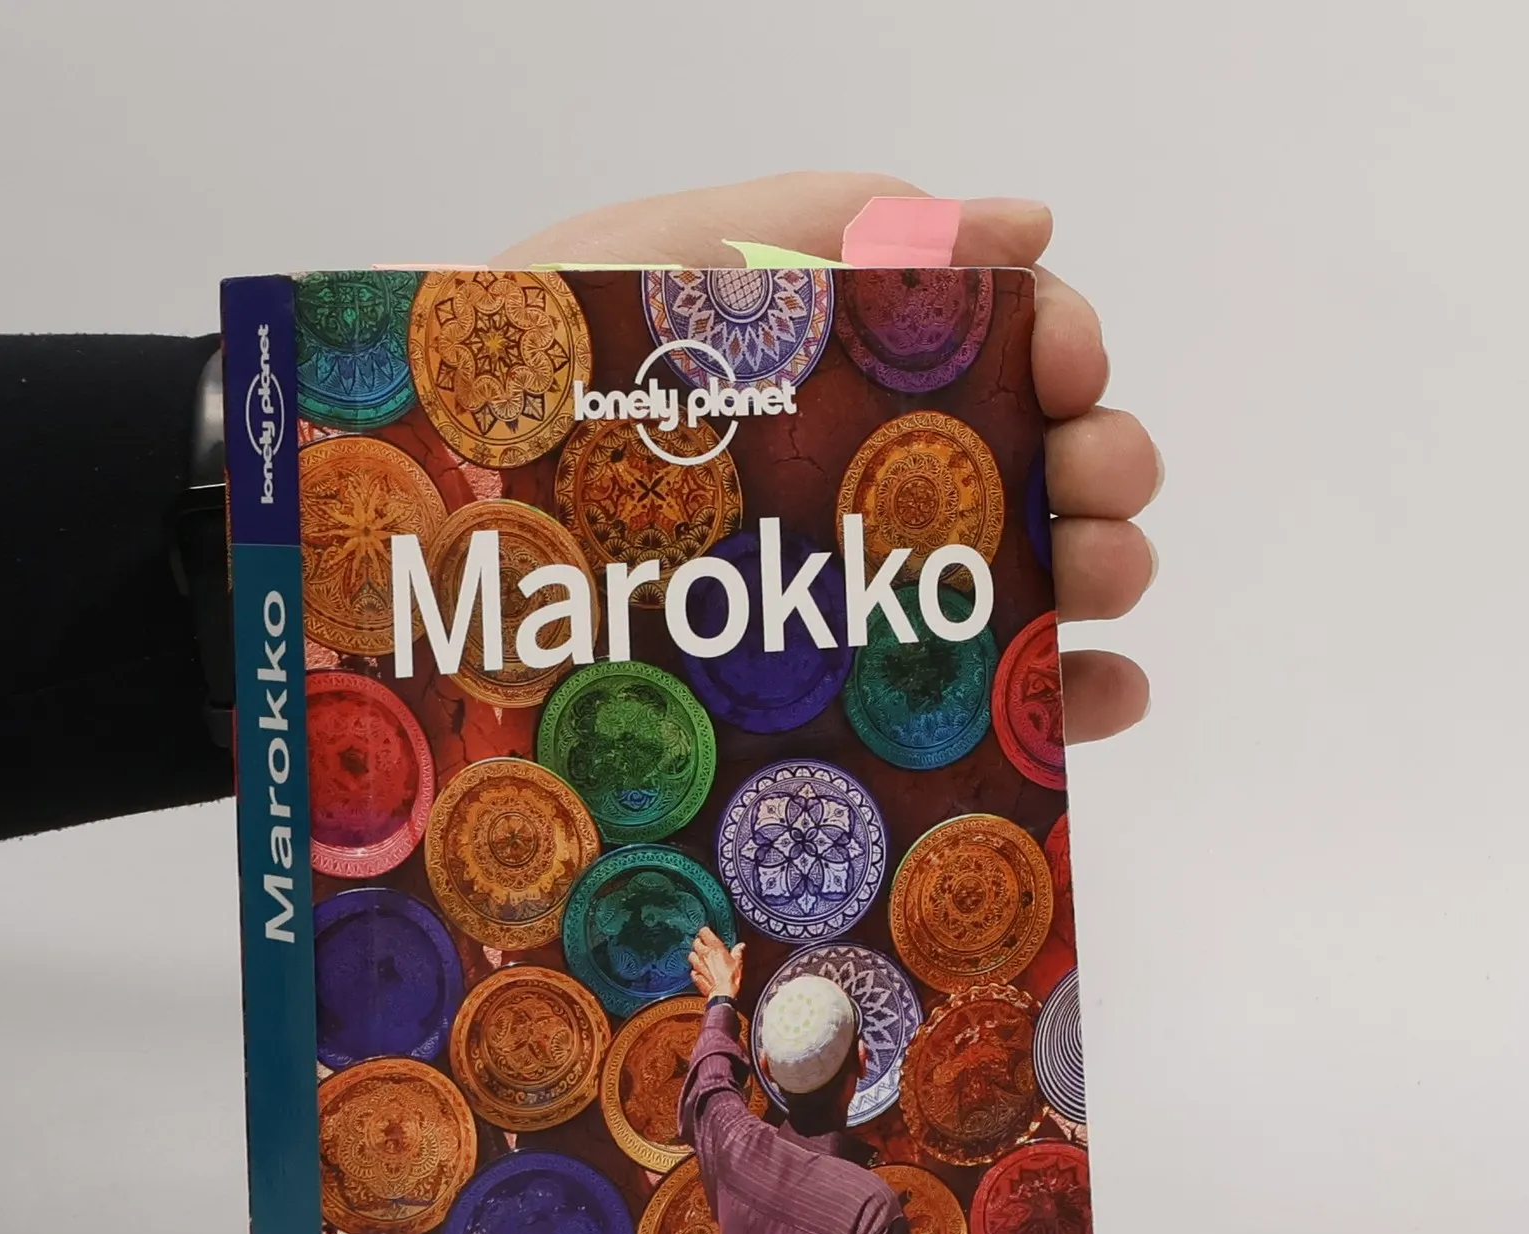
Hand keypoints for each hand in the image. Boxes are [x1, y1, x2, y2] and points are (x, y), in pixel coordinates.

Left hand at [495, 172, 1156, 744]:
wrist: (423, 525)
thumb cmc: (535, 373)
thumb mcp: (671, 259)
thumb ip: (839, 226)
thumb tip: (1035, 225)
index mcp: (840, 368)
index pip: (995, 348)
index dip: (1060, 347)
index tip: (1072, 366)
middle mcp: (860, 484)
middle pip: (1028, 470)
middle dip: (1098, 468)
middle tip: (1099, 487)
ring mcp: (845, 601)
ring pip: (1019, 588)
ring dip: (1098, 578)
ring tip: (1105, 579)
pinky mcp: (822, 707)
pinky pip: (957, 712)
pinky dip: (1052, 705)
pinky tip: (1101, 702)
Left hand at [688, 926, 744, 1002]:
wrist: (723, 994)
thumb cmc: (731, 978)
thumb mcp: (738, 962)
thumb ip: (737, 952)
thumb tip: (740, 946)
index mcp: (714, 948)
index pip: (704, 932)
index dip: (705, 932)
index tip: (707, 933)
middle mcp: (704, 955)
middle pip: (695, 943)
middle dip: (699, 942)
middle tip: (705, 945)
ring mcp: (698, 965)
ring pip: (691, 955)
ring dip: (695, 955)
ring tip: (701, 957)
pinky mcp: (696, 976)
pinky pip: (692, 970)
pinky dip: (695, 969)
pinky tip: (700, 971)